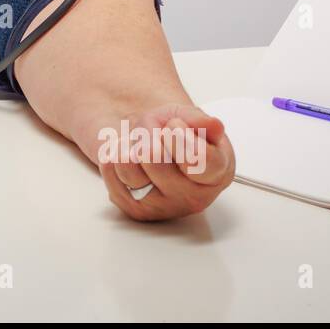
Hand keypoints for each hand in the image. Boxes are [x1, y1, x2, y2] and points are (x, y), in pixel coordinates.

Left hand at [95, 102, 235, 221]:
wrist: (153, 147)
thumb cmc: (176, 134)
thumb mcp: (189, 117)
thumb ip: (199, 120)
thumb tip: (213, 126)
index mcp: (217, 173)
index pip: (198, 160)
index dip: (180, 138)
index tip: (173, 126)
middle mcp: (195, 198)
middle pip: (156, 162)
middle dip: (149, 137)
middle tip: (156, 135)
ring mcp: (165, 208)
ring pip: (130, 171)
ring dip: (128, 148)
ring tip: (140, 144)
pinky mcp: (138, 212)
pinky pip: (112, 178)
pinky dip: (112, 159)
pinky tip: (126, 156)